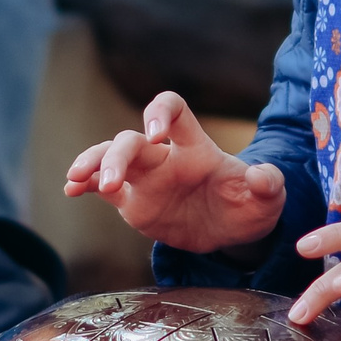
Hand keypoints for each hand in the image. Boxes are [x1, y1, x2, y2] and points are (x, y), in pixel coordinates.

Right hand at [64, 91, 285, 254]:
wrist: (233, 230)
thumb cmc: (250, 204)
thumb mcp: (269, 198)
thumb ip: (268, 184)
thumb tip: (262, 176)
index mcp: (196, 148)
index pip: (173, 110)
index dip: (161, 113)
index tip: (157, 135)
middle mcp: (166, 157)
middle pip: (131, 140)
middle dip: (116, 155)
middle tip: (108, 182)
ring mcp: (146, 179)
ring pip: (110, 158)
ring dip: (92, 164)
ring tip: (76, 180)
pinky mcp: (133, 202)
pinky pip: (101, 188)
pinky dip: (84, 184)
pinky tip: (71, 190)